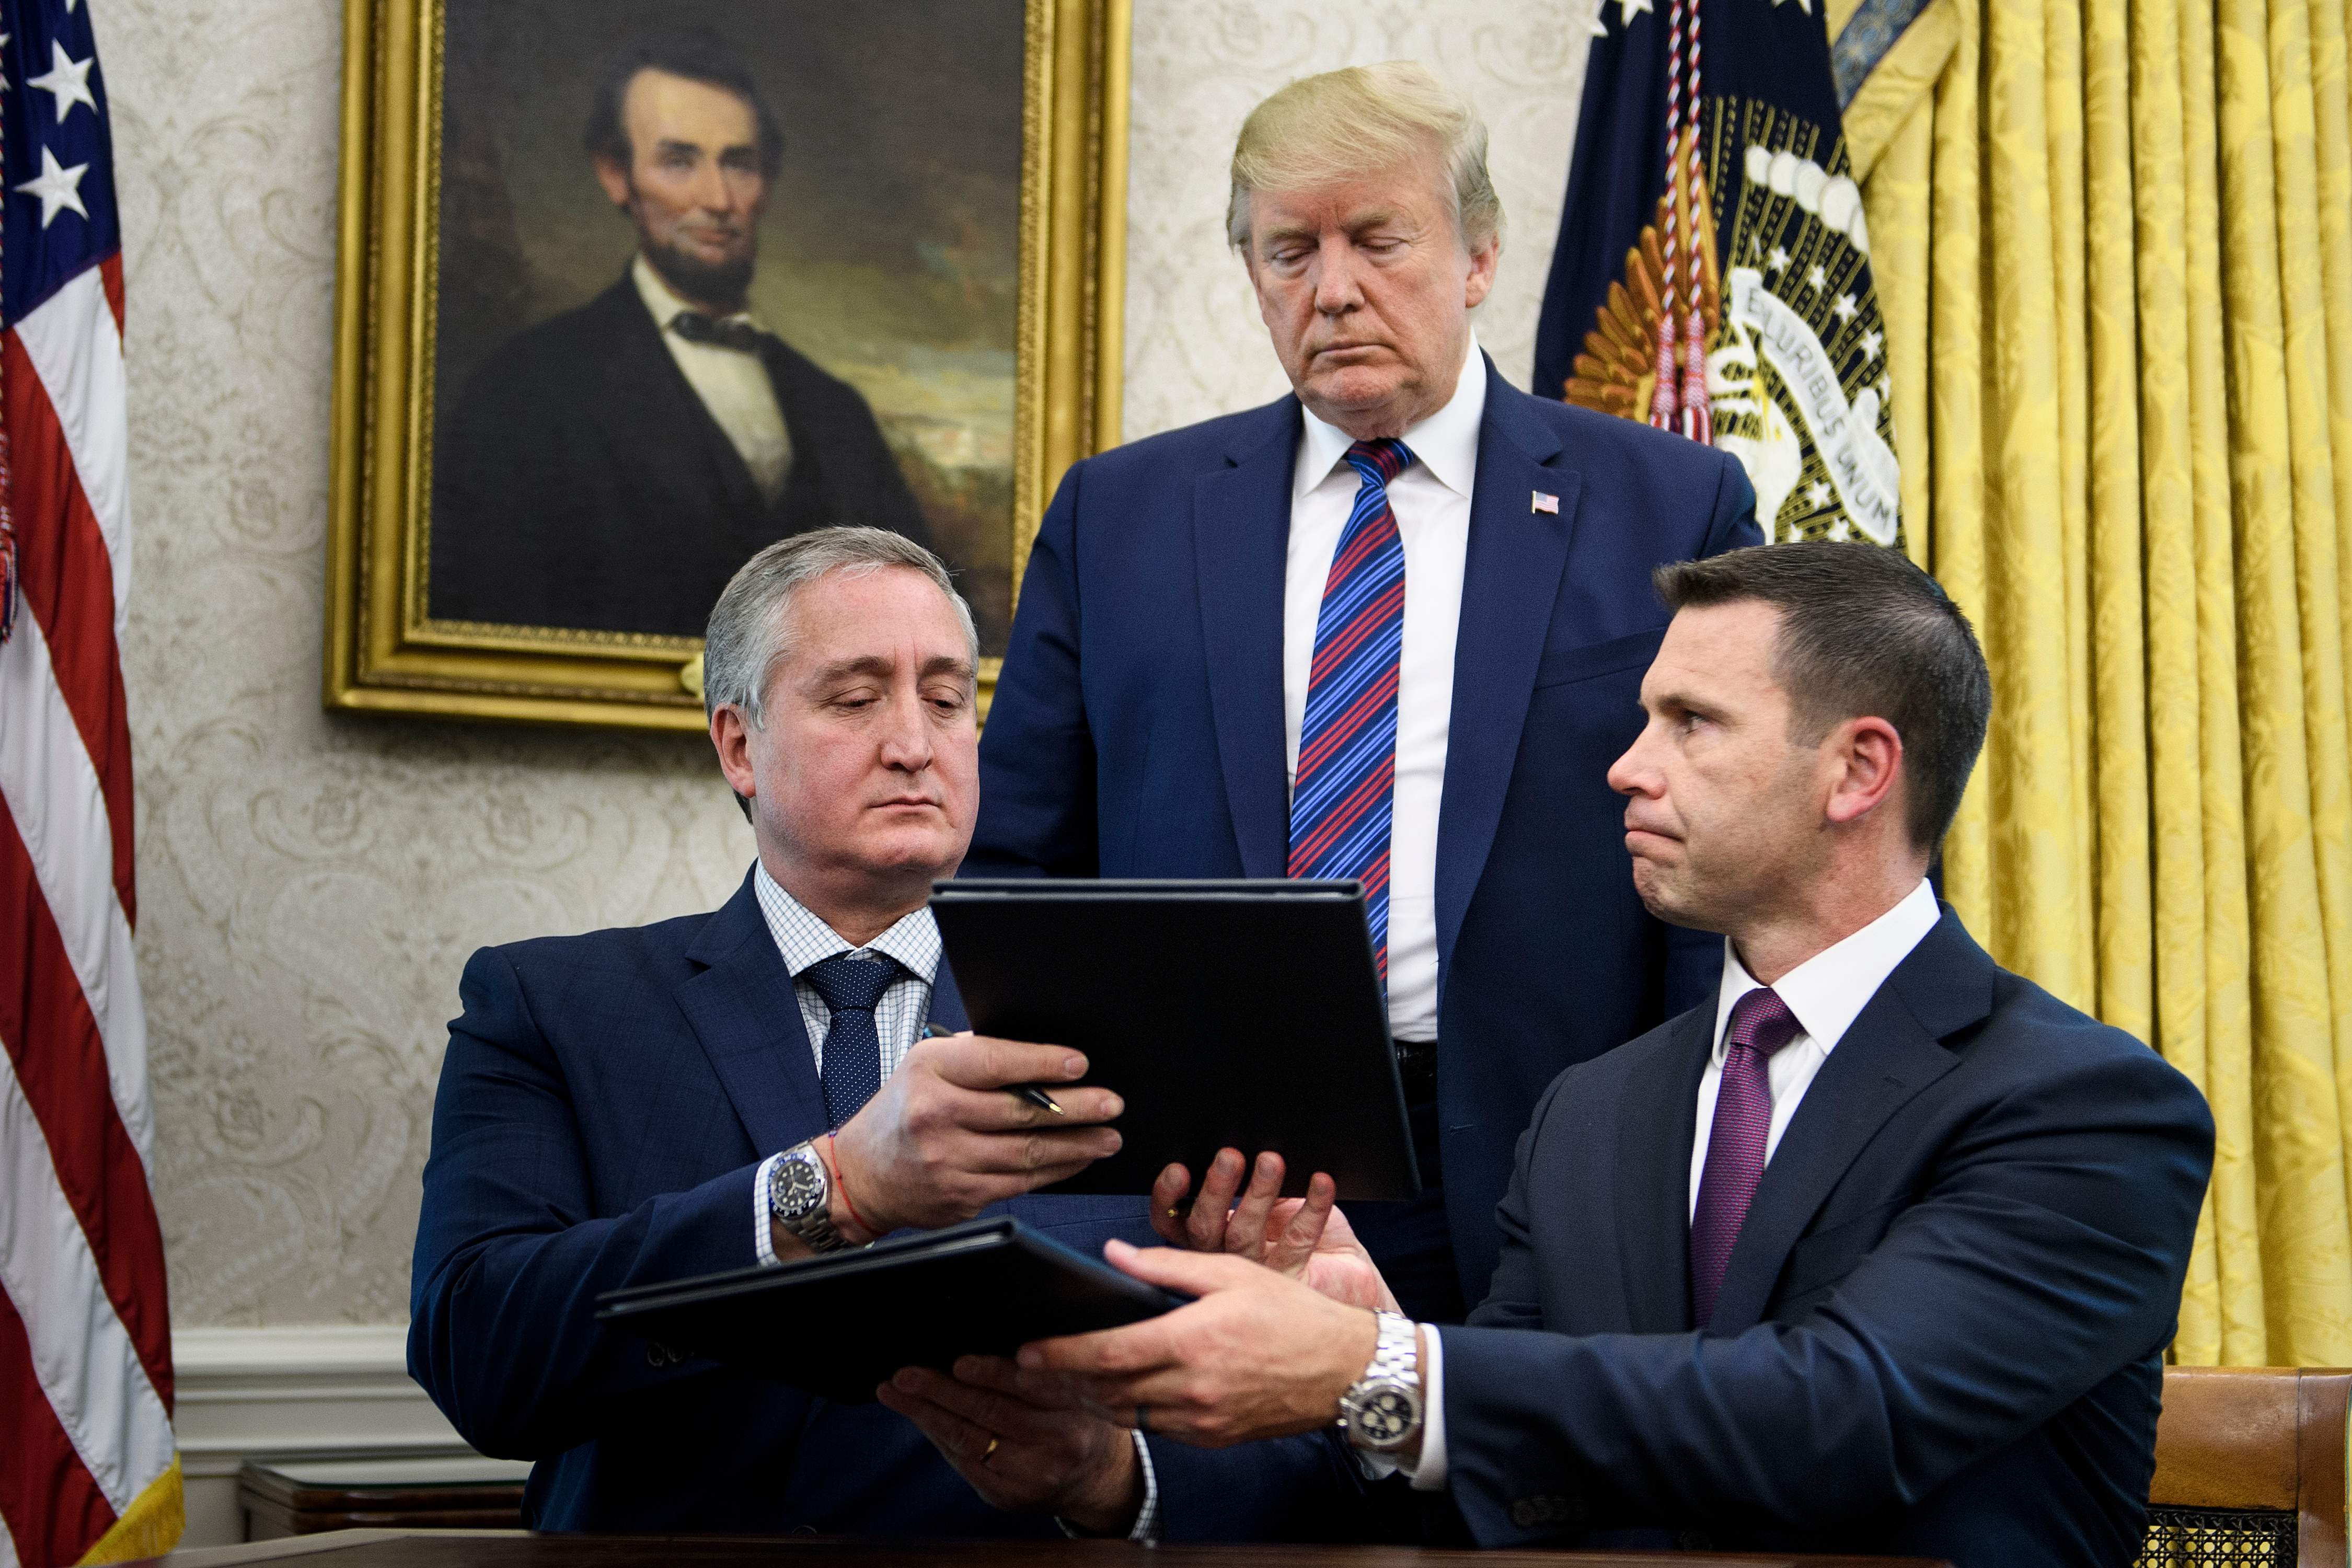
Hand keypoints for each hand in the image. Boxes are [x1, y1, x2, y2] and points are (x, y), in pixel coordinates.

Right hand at [819, 1034, 1121, 1243]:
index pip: (995, 1062)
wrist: (861, 1175)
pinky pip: (1022, 1182)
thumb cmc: (902, 1110)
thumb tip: (1040, 1053)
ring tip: (1109, 1136)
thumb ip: (973, 1055)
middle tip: (1111, 1103)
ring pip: (1027, 1152)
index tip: (1079, 1064)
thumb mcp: (924, 1066)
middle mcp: (936, 1115)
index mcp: (929, 1071)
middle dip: (1075, 1108)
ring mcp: (948, 1160)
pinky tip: (1078, 1158)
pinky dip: (1056, 1170)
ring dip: (1077, 1145)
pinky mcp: (961, 1196)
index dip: (1042, 1063)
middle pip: (1020, 1112)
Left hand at [877, 1356, 1141, 1533]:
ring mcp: (1027, 1479)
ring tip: (895, 1392)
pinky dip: (938, 1437)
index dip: (991, 1374)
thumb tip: (976, 1347)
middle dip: (941, 1392)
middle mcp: (1054, 1449)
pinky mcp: (1006, 1497)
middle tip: (906, 1374)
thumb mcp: (1077, 1391)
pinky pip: (964, 1463)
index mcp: (1076, 1414)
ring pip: (968, 1441)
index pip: (1028, 1389)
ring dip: (925, 1415)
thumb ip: (1040, 1373)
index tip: (958, 1362)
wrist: (1098, 1480)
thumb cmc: (1080, 1420)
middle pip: (990, 1414)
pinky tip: (919, 1417)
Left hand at [1019, 1240, 1379, 1446]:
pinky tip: (1122, 1389)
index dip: (1060, 1355)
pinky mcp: (1212, 1438)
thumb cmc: (1293, 1314)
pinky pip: (1155, 1427)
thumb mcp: (1232, 1272)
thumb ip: (1167, 1266)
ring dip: (1092, 1397)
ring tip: (1067, 1376)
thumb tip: (1112, 1254)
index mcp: (1192, 1340)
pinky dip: (1131, 1409)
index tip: (1026, 1351)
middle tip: (1029, 1367)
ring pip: (1125, 1414)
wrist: (1345, 1371)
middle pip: (1105, 1392)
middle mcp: (1193, 1388)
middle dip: (1063, 1380)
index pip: (1108, 1354)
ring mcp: (1202, 1420)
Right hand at [1151, 1151, 1397, 1311]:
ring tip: (1271, 1161)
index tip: (1179, 1168)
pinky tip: (1320, 1182)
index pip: (1174, 1221)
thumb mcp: (1269, 1195)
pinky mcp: (1292, 1281)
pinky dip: (1311, 1207)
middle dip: (1215, 1188)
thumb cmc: (1300, 1227)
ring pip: (1244, 1236)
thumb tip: (1239, 1140)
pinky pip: (1297, 1241)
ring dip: (1257, 1193)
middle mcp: (1225, 1257)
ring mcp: (1256, 1274)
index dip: (1169, 1197)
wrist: (1348, 1274)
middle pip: (1204, 1229)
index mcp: (1210, 1234)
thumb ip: (1247, 1176)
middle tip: (1230, 1156)